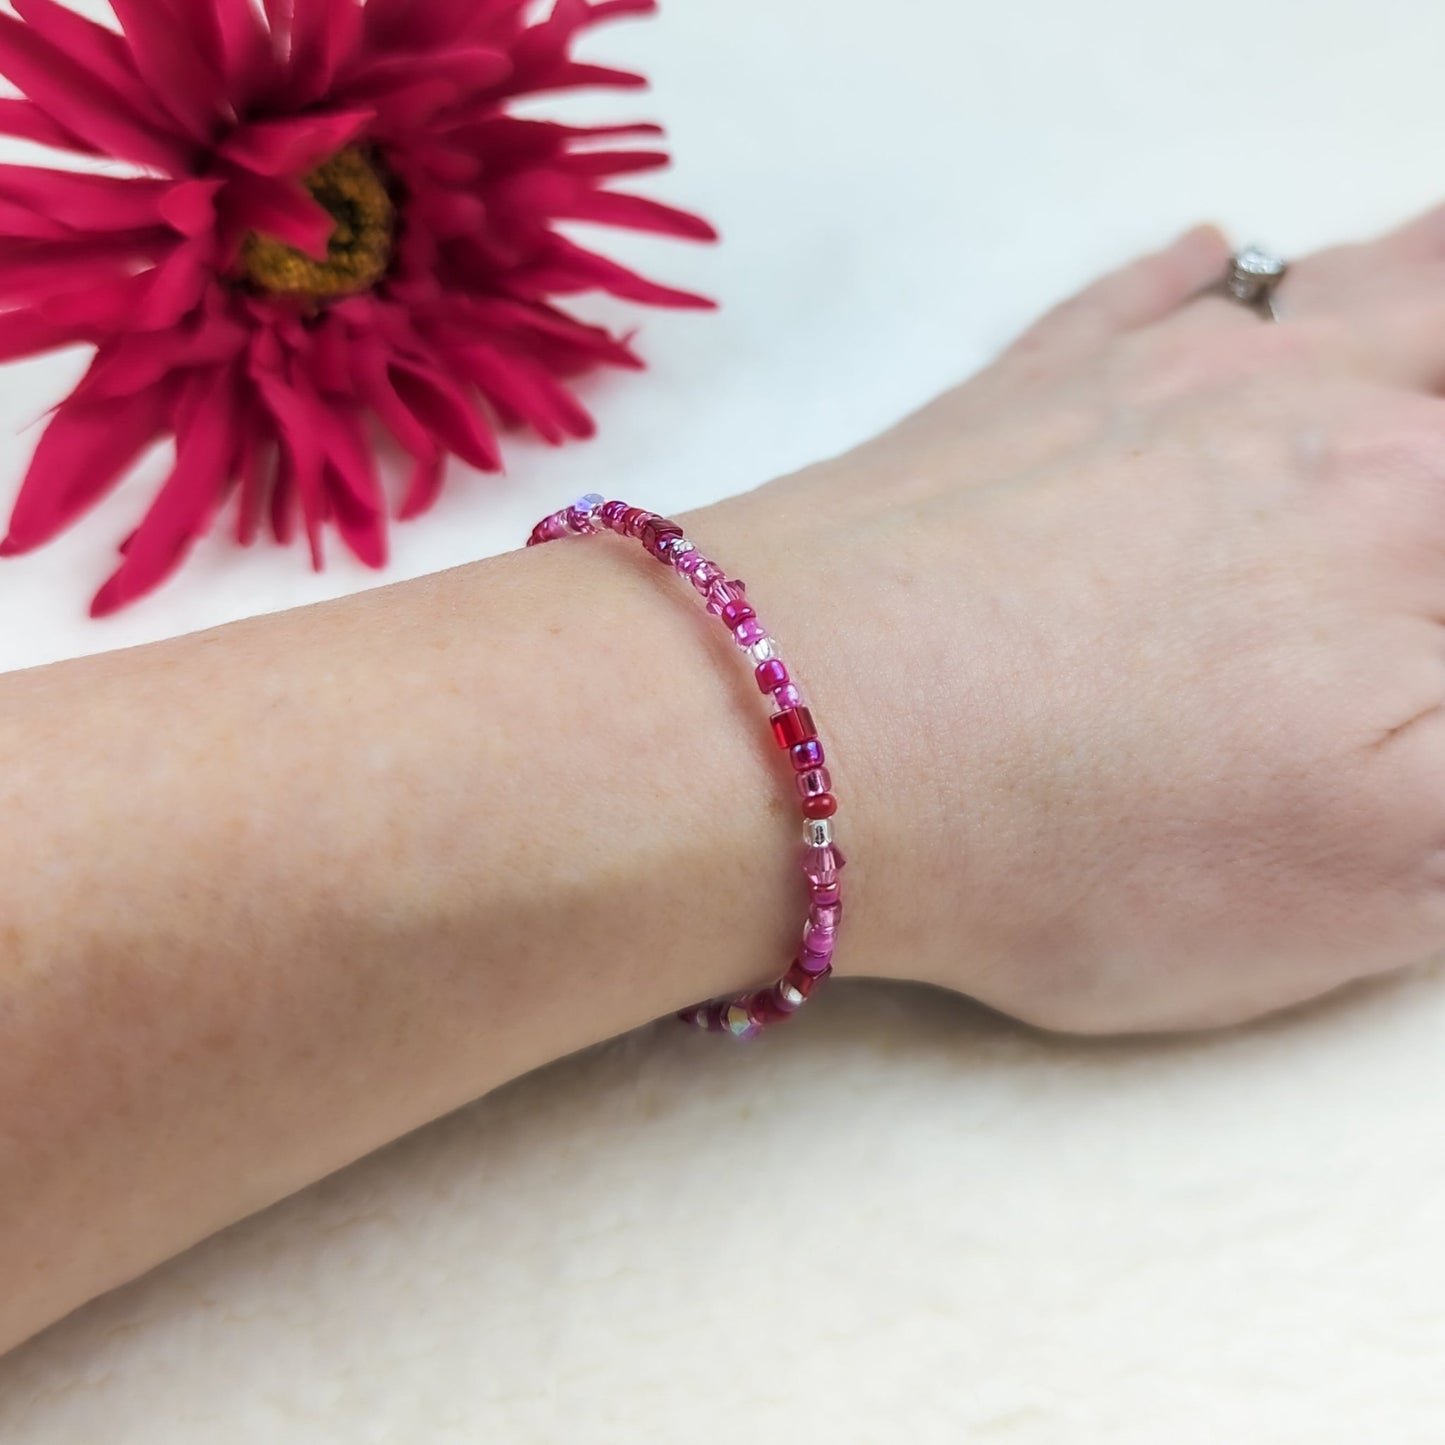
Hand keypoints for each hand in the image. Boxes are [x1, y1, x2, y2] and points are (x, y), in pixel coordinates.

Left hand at [687, 214, 1444, 1033]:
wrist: (785, 742)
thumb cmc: (1078, 837)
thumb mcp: (1387, 869)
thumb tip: (1437, 683)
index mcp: (1419, 522)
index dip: (1421, 600)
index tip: (1389, 655)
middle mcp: (1311, 411)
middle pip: (1441, 351)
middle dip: (1438, 400)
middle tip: (1397, 490)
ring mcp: (1155, 384)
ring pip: (1346, 292)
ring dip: (1411, 298)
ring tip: (1409, 335)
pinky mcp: (1024, 390)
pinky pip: (1149, 294)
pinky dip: (1201, 279)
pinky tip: (1216, 260)